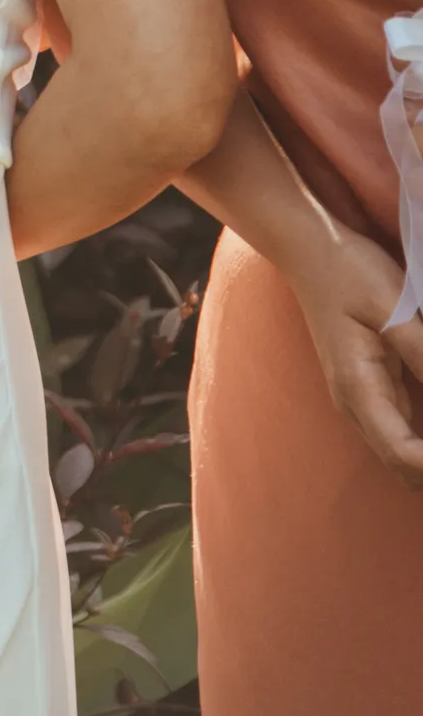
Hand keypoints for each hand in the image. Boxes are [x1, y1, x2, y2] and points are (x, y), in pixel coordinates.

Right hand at [290, 227, 422, 485]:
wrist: (310, 249)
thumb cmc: (349, 273)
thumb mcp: (394, 310)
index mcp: (359, 390)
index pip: (404, 456)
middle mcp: (356, 405)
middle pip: (404, 466)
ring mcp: (362, 399)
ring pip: (404, 454)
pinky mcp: (372, 386)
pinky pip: (404, 431)